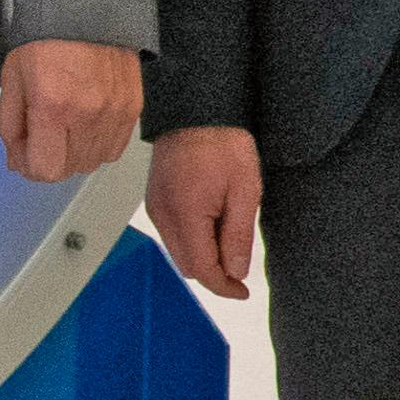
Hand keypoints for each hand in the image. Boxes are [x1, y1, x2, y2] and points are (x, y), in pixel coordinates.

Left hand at [0, 40, 143, 183]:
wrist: (86, 7)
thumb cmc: (44, 38)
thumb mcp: (12, 79)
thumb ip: (10, 127)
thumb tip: (17, 161)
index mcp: (53, 106)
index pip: (44, 170)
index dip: (27, 165)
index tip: (23, 150)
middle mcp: (88, 114)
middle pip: (68, 170)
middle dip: (48, 159)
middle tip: (40, 133)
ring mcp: (115, 112)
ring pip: (92, 161)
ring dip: (73, 154)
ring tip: (63, 125)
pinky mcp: (133, 107)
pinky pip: (114, 148)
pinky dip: (96, 144)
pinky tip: (84, 122)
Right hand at [144, 126, 262, 298]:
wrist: (197, 109)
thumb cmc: (222, 142)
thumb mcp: (245, 191)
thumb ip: (238, 236)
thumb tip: (235, 271)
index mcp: (185, 214)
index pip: (201, 269)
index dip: (223, 286)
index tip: (241, 291)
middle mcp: (163, 214)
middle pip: (186, 265)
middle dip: (213, 272)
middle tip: (239, 267)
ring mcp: (155, 206)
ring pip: (178, 250)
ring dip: (202, 255)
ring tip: (228, 236)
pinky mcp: (155, 198)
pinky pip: (171, 232)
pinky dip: (191, 238)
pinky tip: (211, 223)